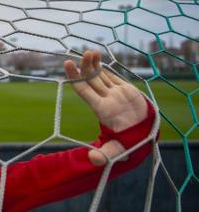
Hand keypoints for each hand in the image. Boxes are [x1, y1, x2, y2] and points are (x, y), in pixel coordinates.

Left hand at [64, 50, 147, 165]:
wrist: (144, 136)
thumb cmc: (130, 142)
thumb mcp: (117, 151)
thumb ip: (105, 154)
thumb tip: (92, 160)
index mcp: (101, 109)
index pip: (84, 91)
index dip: (75, 79)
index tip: (68, 66)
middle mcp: (104, 99)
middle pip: (90, 80)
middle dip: (84, 67)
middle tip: (81, 54)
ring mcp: (113, 93)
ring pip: (99, 75)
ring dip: (92, 63)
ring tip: (89, 51)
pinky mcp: (122, 89)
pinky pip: (109, 76)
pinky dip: (102, 67)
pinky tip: (96, 56)